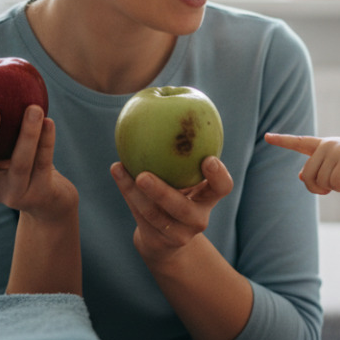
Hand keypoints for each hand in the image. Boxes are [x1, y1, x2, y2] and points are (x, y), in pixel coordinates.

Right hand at [0, 99, 76, 222]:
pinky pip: (42, 165)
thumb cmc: (22, 159)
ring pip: (18, 166)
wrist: (50, 199)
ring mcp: (12, 194)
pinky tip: (49, 121)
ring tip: (34, 108)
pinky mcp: (37, 196)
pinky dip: (46, 142)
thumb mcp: (4, 143)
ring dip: (27, 134)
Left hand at [110, 156, 233, 267]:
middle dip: (164, 194)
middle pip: (184, 210)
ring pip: (155, 215)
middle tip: (144, 176)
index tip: (207, 159)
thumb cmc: (177, 189)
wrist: (165, 235)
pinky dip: (126, 192)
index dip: (218, 176)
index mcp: (210, 197)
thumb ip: (183, 150)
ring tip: (122, 170)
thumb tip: (167, 98)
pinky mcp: (160, 241)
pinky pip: (140, 215)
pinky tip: (117, 170)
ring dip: (134, 193)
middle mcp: (199, 218)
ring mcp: (180, 234)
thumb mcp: (185, 173)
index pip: (223, 187)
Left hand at [264, 133, 339, 194]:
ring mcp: (335, 151)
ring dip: (333, 188)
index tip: (267, 136)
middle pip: (307, 176)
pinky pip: (333, 183)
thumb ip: (319, 170)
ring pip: (320, 181)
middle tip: (331, 188)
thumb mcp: (338, 166)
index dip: (282, 140)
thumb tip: (300, 177)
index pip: (299, 142)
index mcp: (324, 145)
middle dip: (317, 188)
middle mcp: (327, 146)